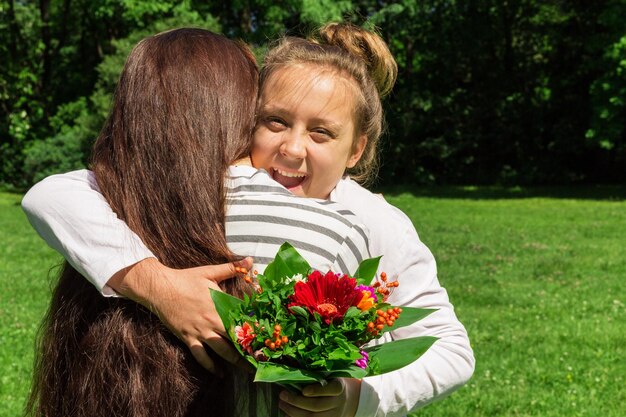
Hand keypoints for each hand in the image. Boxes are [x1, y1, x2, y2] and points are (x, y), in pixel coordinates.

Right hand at [107, 257, 252, 373]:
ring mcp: (200, 331)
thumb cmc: (185, 279)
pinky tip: (220, 374)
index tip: (268, 335)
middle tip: (263, 357)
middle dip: (250, 348)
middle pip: (235, 338)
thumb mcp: (210, 271)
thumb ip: (232, 267)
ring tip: (248, 369)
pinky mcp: (188, 338)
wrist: (160, 288)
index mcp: (220, 303)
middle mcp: (212, 320)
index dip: (256, 326)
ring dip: (236, 361)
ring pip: (222, 350)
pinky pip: (201, 356)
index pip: (243, 317)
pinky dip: (211, 367)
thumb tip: (250, 260)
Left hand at [278, 378, 360, 416]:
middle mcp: (338, 402)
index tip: (304, 391)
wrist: (345, 400)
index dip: (318, 391)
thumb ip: (317, 374)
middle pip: (317, 405)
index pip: (332, 389)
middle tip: (283, 395)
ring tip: (282, 404)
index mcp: (339, 386)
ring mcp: (334, 415)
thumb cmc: (330, 382)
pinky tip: (287, 412)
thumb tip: (293, 371)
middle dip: (297, 401)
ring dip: (294, 411)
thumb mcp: (329, 375)